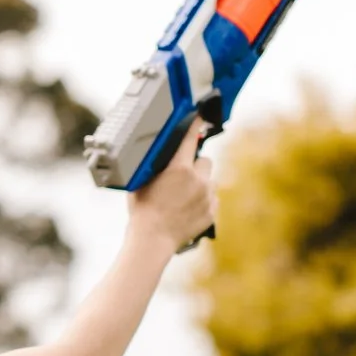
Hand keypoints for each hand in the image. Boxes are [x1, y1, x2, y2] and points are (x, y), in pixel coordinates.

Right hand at [127, 117, 215, 252]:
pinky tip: (188, 209)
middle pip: (205, 161)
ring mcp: (208, 196)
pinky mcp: (212, 212)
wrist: (153, 239)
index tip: (200, 117)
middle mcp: (198, 179)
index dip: (194, 126)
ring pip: (210, 180)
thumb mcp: (143, 180)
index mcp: (179, 168)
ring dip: (200, 184)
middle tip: (181, 177)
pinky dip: (203, 200)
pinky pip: (212, 199)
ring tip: (183, 197)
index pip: (190, 139)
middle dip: (196, 165)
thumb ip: (157, 164)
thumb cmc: (143, 210)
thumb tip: (162, 152)